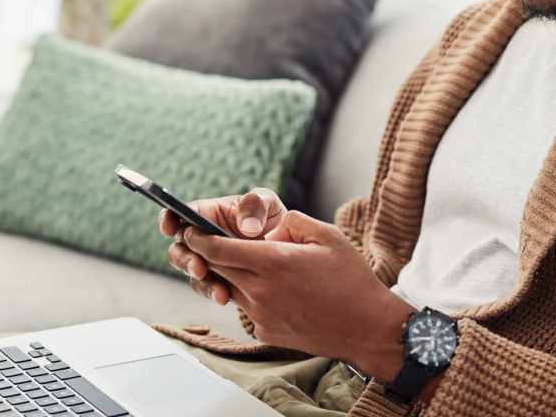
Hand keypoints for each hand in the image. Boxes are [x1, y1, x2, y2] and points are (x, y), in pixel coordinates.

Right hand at [158, 187, 285, 305]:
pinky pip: (207, 287)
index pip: (180, 214)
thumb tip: (246, 227)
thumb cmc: (270, 217)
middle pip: (179, 248)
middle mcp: (202, 238)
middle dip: (184, 259)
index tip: (169, 228)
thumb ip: (255, 205)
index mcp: (207, 213)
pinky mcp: (218, 279)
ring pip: (190, 271)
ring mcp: (208, 260)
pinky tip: (225, 297)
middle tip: (199, 268)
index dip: (168, 219)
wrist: (286, 247)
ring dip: (201, 281)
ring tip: (218, 290)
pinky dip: (213, 292)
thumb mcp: (267, 203)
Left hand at [182, 210, 415, 378]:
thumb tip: (273, 225)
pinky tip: (271, 290)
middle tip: (200, 241)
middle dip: (205, 254)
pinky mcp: (266, 332)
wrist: (366, 328)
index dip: (198, 237)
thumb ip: (295, 222)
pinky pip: (247, 309)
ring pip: (229, 289)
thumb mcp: (328, 236)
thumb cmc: (352, 280)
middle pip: (217, 268)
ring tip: (243, 263)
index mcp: (273, 262)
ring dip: (228, 275)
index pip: (218, 248)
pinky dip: (249, 296)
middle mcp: (261, 290)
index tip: (189, 229)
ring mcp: (261, 315)